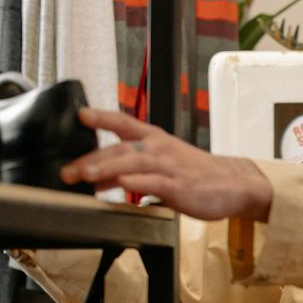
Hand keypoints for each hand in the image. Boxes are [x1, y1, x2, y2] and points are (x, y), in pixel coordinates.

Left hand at [60, 108, 273, 221]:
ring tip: (86, 175)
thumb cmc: (197, 174)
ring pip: (134, 163)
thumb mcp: (162, 165)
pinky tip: (124, 184)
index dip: (102, 117)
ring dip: (107, 167)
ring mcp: (170, 167)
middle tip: (67, 170)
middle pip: (121, 148)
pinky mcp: (180, 187)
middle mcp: (160, 149)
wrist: (235, 184)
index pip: (124, 123)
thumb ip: (130, 169)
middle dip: (92, 158)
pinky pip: (156, 183)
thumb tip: (97, 178)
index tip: (81, 115)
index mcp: (155, 140)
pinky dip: (138, 182)